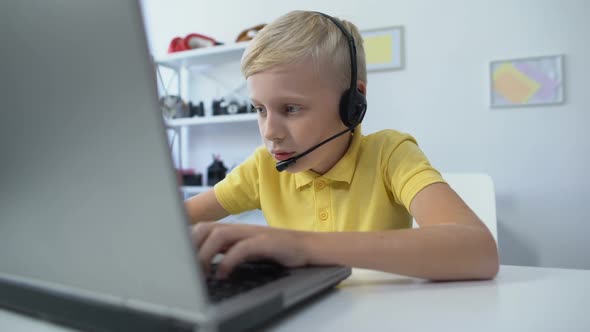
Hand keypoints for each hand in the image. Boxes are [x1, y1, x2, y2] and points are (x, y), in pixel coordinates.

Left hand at [191, 222, 308, 278]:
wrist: (308, 247)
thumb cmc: (276, 252)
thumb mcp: (246, 251)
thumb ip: (226, 252)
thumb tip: (201, 267)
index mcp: (233, 231)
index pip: (201, 228)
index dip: (186, 241)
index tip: (177, 262)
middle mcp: (240, 229)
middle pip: (205, 227)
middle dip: (192, 247)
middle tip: (188, 270)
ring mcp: (253, 233)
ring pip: (219, 234)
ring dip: (205, 254)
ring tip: (202, 274)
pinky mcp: (266, 241)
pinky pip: (242, 248)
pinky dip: (228, 261)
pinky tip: (223, 274)